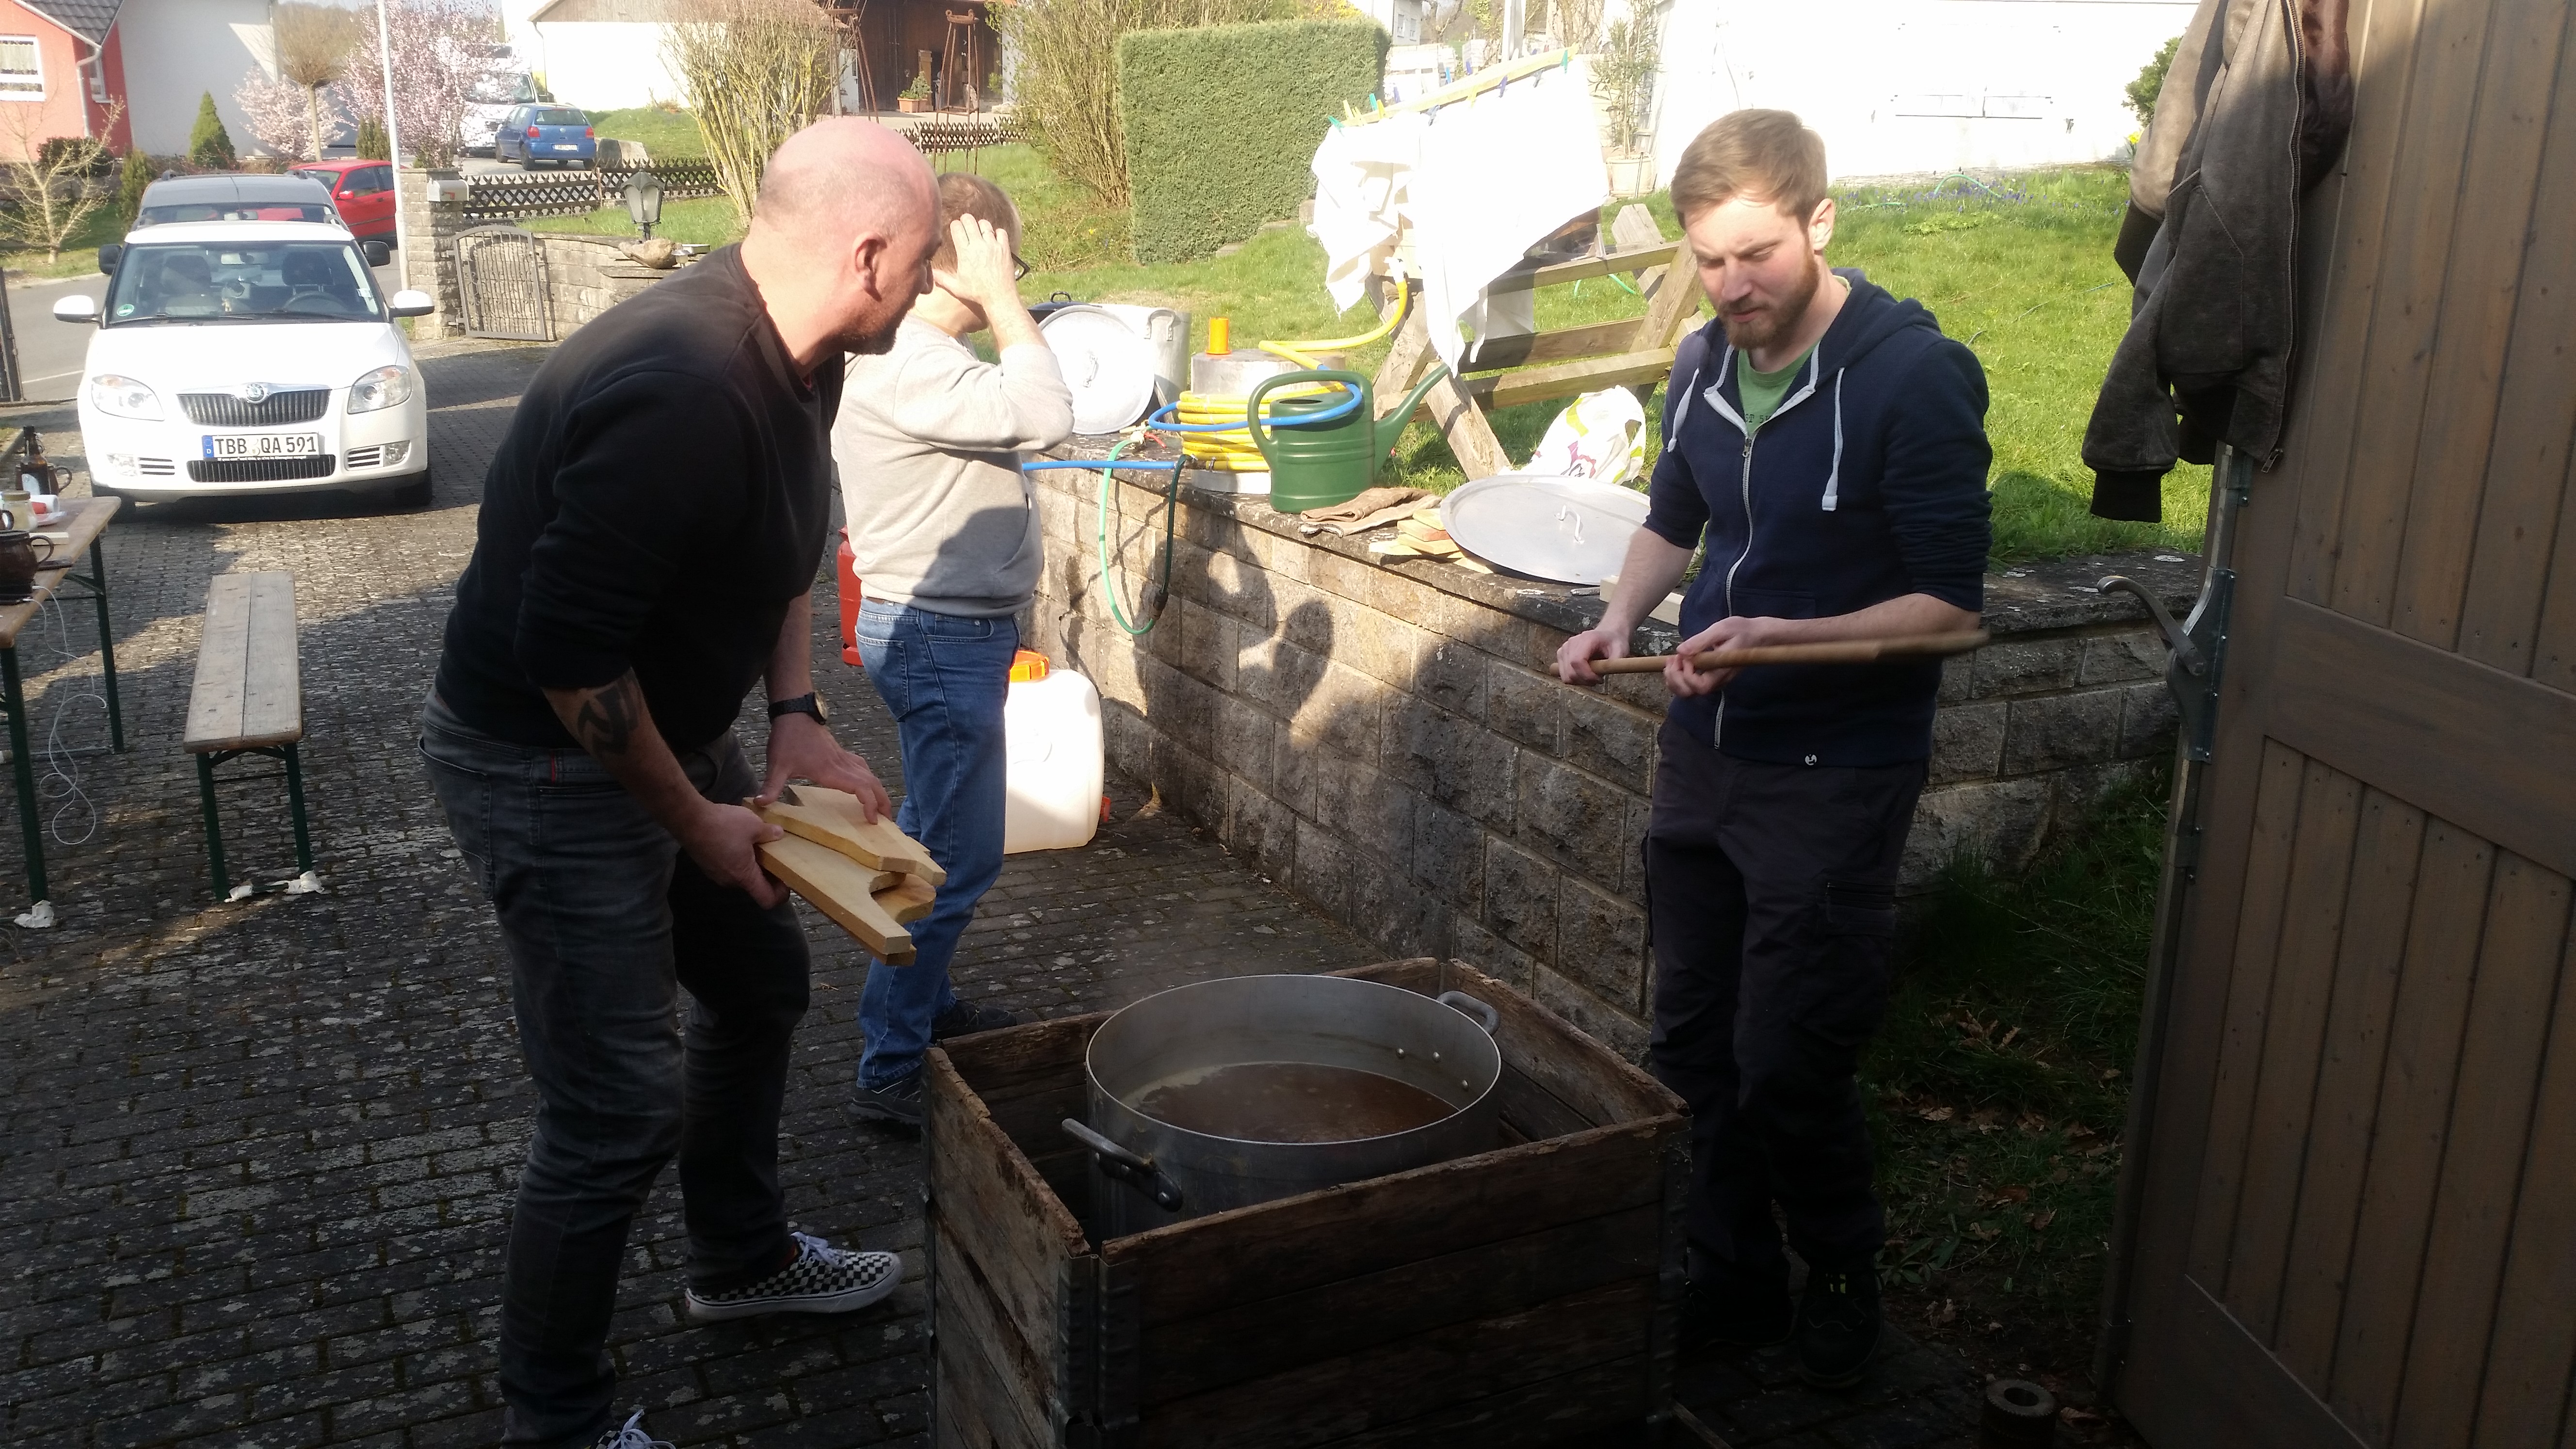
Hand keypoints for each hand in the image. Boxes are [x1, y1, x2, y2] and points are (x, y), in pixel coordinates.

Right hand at [676, 799, 787, 906]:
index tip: (787, 881)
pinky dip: (737, 859)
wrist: (688, 819)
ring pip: (740, 875)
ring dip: (751, 864)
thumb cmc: (723, 825)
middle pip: (754, 886)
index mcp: (744, 877)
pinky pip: (728, 867)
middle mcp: (729, 881)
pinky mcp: (707, 865)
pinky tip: (739, 840)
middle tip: (776, 855)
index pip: (767, 900)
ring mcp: (716, 874)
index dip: (780, 895)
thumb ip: (769, 833)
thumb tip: (779, 834)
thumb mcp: (754, 825)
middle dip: (766, 874)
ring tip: (757, 845)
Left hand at [758, 711, 895, 821]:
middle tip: (887, 821)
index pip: (861, 788)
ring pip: (870, 775)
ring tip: (883, 808)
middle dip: (883, 802)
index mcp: (831, 770)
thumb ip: (771, 785)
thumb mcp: (777, 764)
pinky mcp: (842, 754)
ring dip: (879, 791)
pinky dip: (870, 779)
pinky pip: (863, 768)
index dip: (870, 804)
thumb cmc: (787, 738)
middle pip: (872, 783)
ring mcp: (844, 758)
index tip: (872, 820)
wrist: (795, 713)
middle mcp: (842, 765)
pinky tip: (868, 785)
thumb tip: (760, 804)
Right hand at [932, 214, 1018, 311]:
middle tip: (965, 223)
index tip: (955, 228)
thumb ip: (942, 279)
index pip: (957, 228)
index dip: (955, 225)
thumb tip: (930, 274)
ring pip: (985, 224)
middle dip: (965, 219)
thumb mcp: (956, 287)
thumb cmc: (977, 293)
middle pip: (969, 221)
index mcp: (964, 252)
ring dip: (980, 225)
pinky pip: (1001, 232)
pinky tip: (994, 238)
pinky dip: (997, 232)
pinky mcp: (1004, 248)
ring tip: (979, 231)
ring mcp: (992, 246)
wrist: (999, 297)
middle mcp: (978, 246)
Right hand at [1554, 626, 1627, 684]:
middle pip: (1570, 672)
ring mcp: (1564, 649)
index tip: (1599, 679)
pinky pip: (1564, 675)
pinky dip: (1575, 679)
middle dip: (1585, 681)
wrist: (1606, 635)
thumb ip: (1615, 661)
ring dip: (1580, 681)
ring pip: (1566, 676)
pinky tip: (1585, 674)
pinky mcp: (1561, 655)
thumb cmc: (1613, 642)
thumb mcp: (1621, 649)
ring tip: (1592, 676)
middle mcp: (1571, 643)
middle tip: (1598, 679)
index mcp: (1586, 639)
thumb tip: (1608, 671)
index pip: (1577, 661)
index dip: (1586, 675)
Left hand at [1664, 615, 1790, 696]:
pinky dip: (1678, 677)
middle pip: (1689, 693)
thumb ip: (1701, 640)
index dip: (1687, 675)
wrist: (1757, 635)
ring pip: (1687, 692)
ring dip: (1673, 679)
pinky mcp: (1710, 677)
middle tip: (1673, 659)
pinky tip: (1677, 662)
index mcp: (1721, 671)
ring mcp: (1713, 680)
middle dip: (1674, 678)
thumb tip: (1681, 650)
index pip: (1700, 687)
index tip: (1686, 657)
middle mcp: (1717, 680)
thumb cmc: (1741, 630)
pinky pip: (1690, 685)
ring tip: (1672, 660)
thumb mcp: (1721, 629)